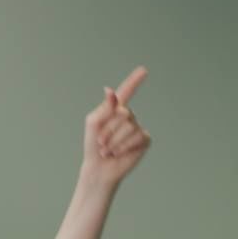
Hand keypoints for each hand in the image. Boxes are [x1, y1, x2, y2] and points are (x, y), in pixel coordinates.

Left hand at [81, 66, 150, 190]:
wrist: (98, 168)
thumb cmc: (93, 146)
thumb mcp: (93, 124)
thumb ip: (104, 107)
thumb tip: (110, 91)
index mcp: (115, 110)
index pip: (126, 92)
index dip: (134, 81)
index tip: (143, 70)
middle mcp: (128, 117)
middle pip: (124, 113)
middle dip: (109, 129)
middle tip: (100, 142)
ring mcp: (138, 127)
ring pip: (130, 126)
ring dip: (114, 141)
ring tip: (107, 150)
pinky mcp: (144, 139)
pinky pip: (137, 137)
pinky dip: (123, 146)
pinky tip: (117, 153)